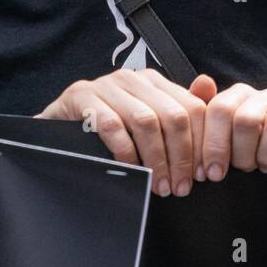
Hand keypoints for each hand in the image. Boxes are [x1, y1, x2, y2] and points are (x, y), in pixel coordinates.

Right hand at [39, 68, 210, 196]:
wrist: (54, 127)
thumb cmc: (107, 127)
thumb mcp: (146, 120)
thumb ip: (180, 113)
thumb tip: (212, 95)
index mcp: (155, 82)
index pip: (193, 107)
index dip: (202, 143)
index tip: (203, 174)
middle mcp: (134, 78)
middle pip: (173, 116)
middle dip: (182, 156)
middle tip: (180, 187)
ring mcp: (106, 85)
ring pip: (146, 121)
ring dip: (157, 160)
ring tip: (159, 186)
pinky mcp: (81, 97)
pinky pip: (112, 126)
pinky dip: (126, 152)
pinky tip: (131, 170)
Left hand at [196, 80, 266, 180]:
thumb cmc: (239, 148)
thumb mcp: (214, 133)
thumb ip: (202, 107)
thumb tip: (202, 82)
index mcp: (237, 96)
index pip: (220, 110)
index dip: (214, 145)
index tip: (212, 173)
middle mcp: (263, 97)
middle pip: (246, 120)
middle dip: (241, 154)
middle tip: (243, 168)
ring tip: (264, 165)